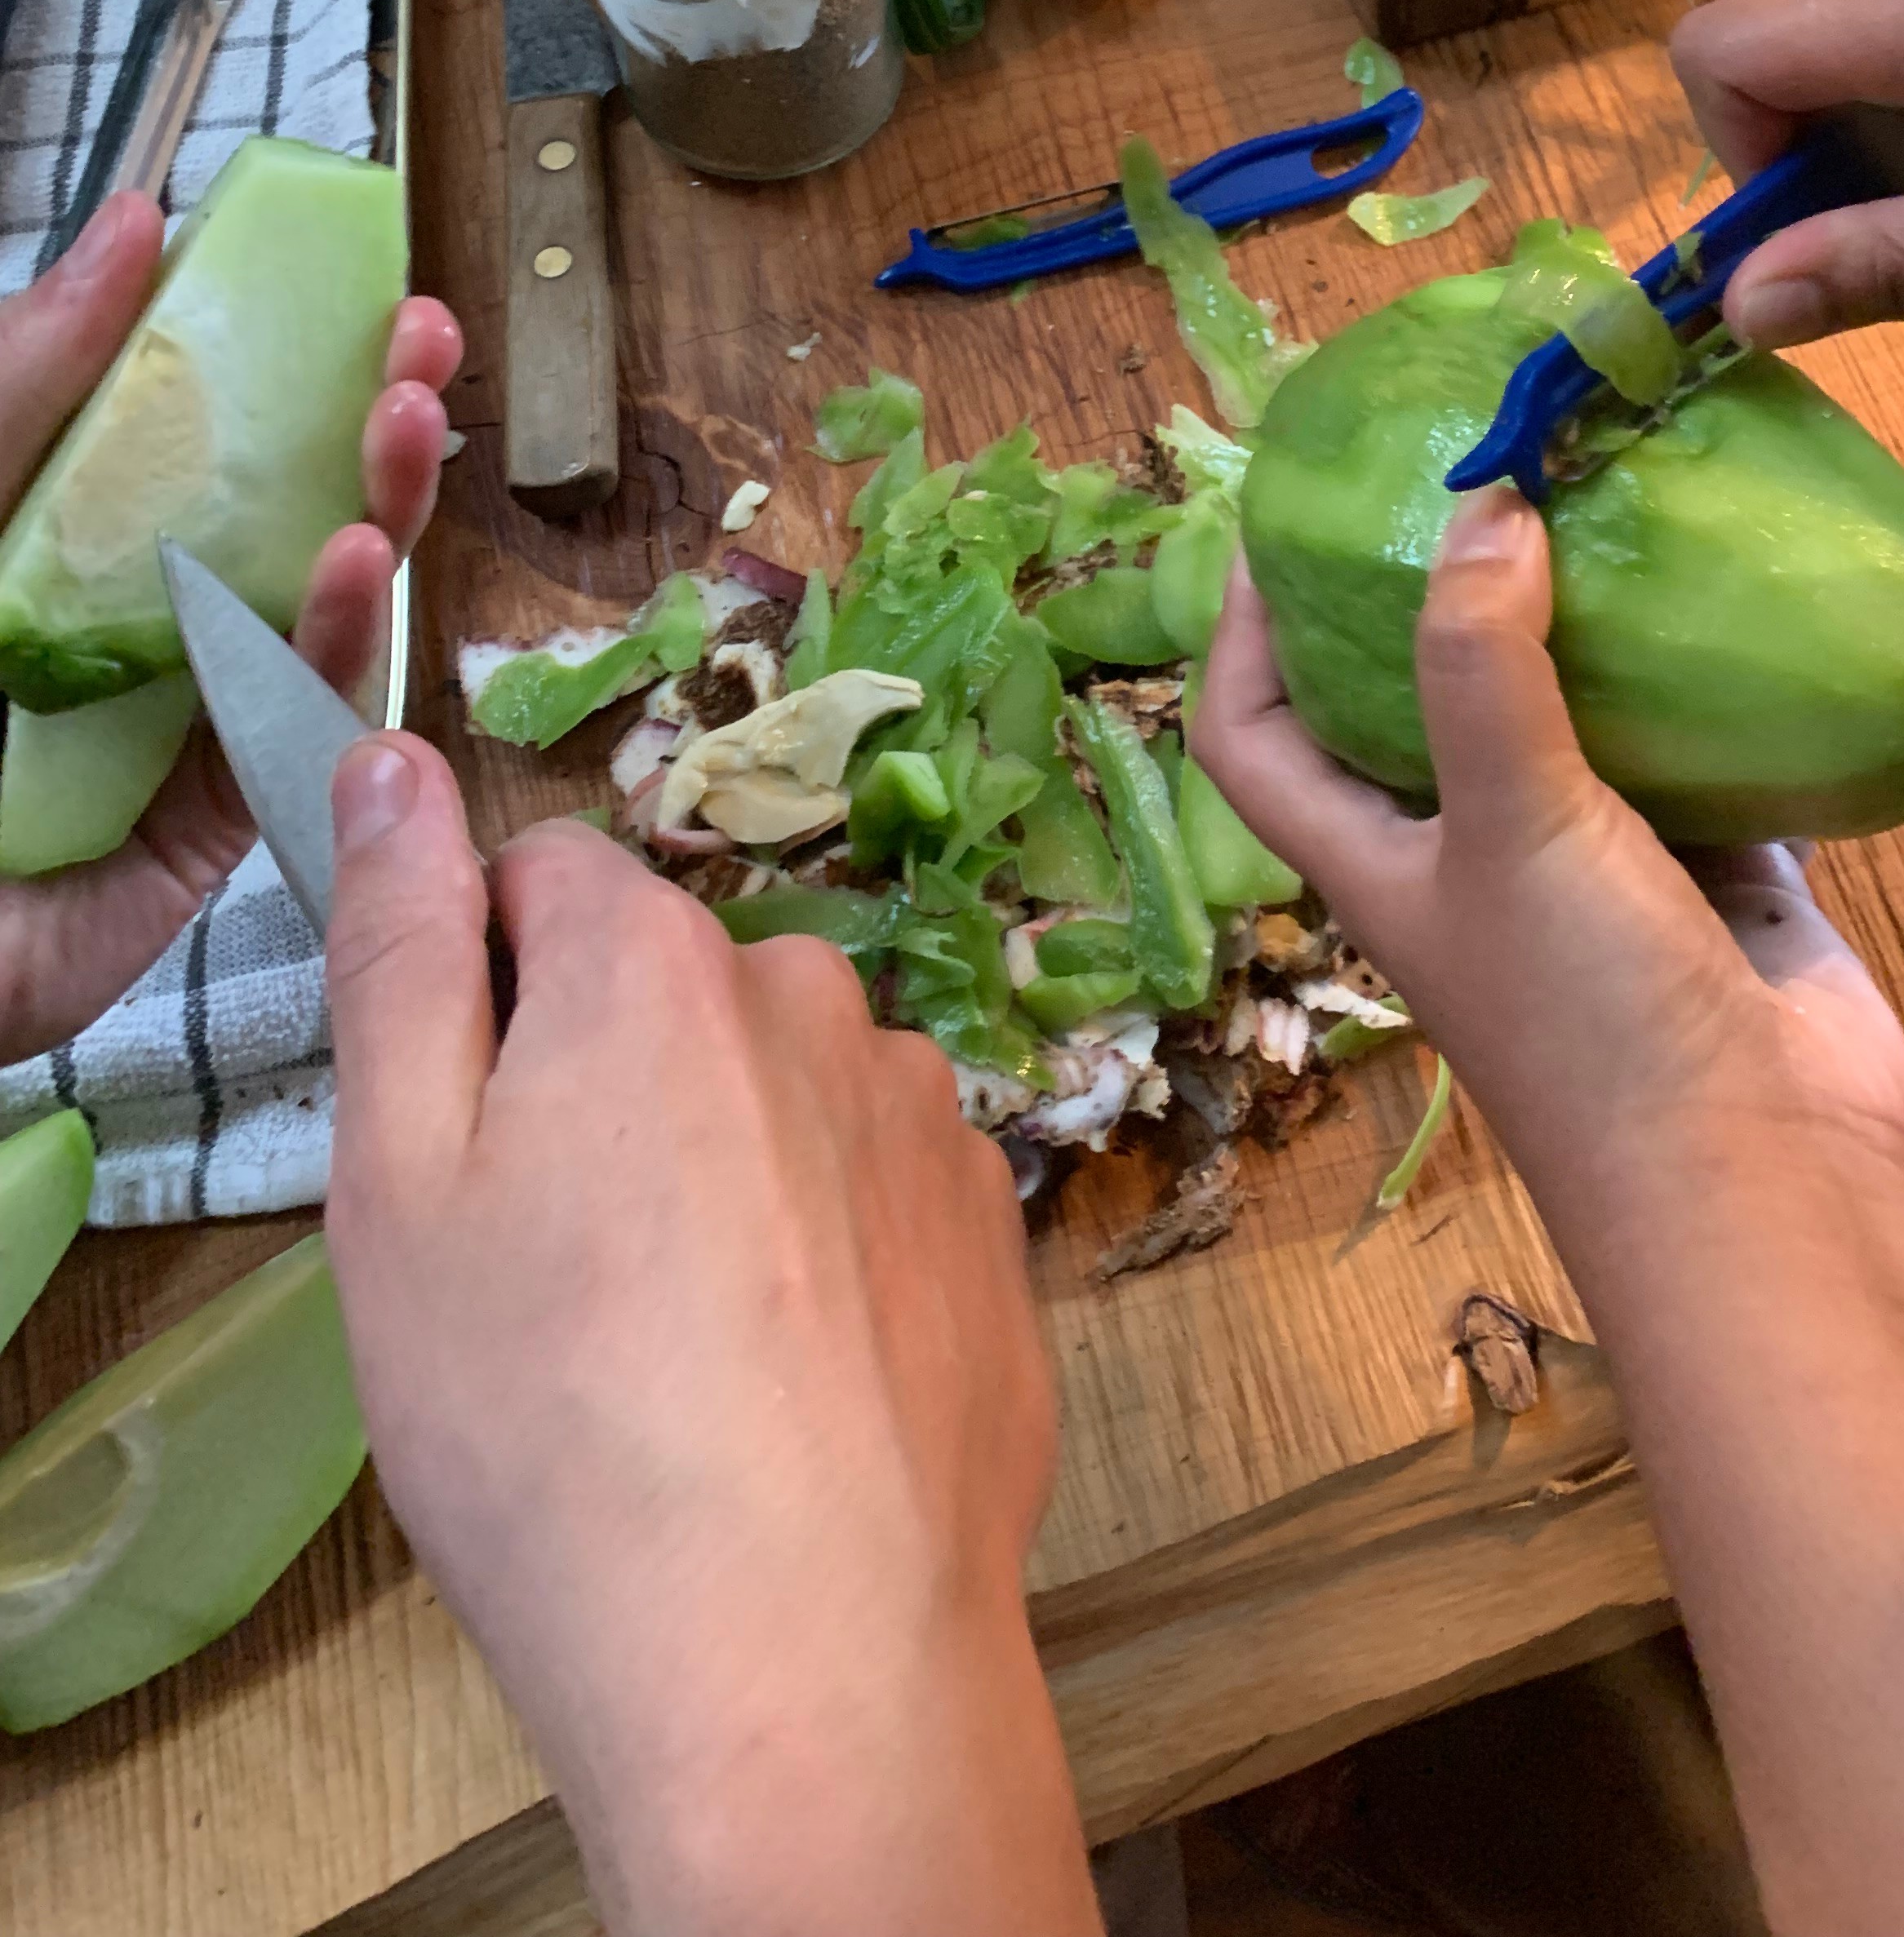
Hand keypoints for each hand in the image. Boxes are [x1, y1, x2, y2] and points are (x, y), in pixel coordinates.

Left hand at [0, 193, 460, 1065]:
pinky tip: (356, 557)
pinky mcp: (205, 825)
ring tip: (411, 422)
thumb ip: (28, 379)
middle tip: (428, 340)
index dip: (292, 356)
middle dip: (369, 420)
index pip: (201, 433)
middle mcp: (134, 619)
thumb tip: (136, 225)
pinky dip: (331, 638)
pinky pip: (289, 725)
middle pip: (284, 509)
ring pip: (312, 608)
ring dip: (379, 506)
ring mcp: (175, 723)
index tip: (361, 284)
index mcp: (66, 539)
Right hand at [322, 745, 1097, 1936]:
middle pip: (669, 989)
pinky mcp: (991, 1222)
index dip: (487, 998)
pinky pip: (871, 1186)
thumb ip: (400, 947)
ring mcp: (921, 1109)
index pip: (543, 882)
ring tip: (676, 1353)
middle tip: (556, 1278)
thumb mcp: (405, 1182)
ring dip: (725, 1170)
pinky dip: (823, 1252)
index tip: (471, 1144)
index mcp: (655, 961)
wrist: (802, 1660)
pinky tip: (783, 1385)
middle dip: (609, 1088)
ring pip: (776, 1091)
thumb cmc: (554, 1428)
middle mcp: (814, 992)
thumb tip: (391, 763)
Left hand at [1192, 498, 1903, 1210]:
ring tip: (1601, 491)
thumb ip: (1483, 666)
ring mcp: (1594, 867)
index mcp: (1378, 861)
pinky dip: (1707, 680)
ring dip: (1578, 622)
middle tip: (1475, 464)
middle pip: (1414, 705)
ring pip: (1564, 717)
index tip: (1288, 514)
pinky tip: (1732, 590)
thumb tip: (1483, 499)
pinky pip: (1694, 751)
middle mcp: (1472, 858)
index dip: (1243, 631)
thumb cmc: (1593, 1018)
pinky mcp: (1712, 870)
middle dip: (1431, 591)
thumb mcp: (1511, 824)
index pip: (1255, 735)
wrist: (1771, 1179)